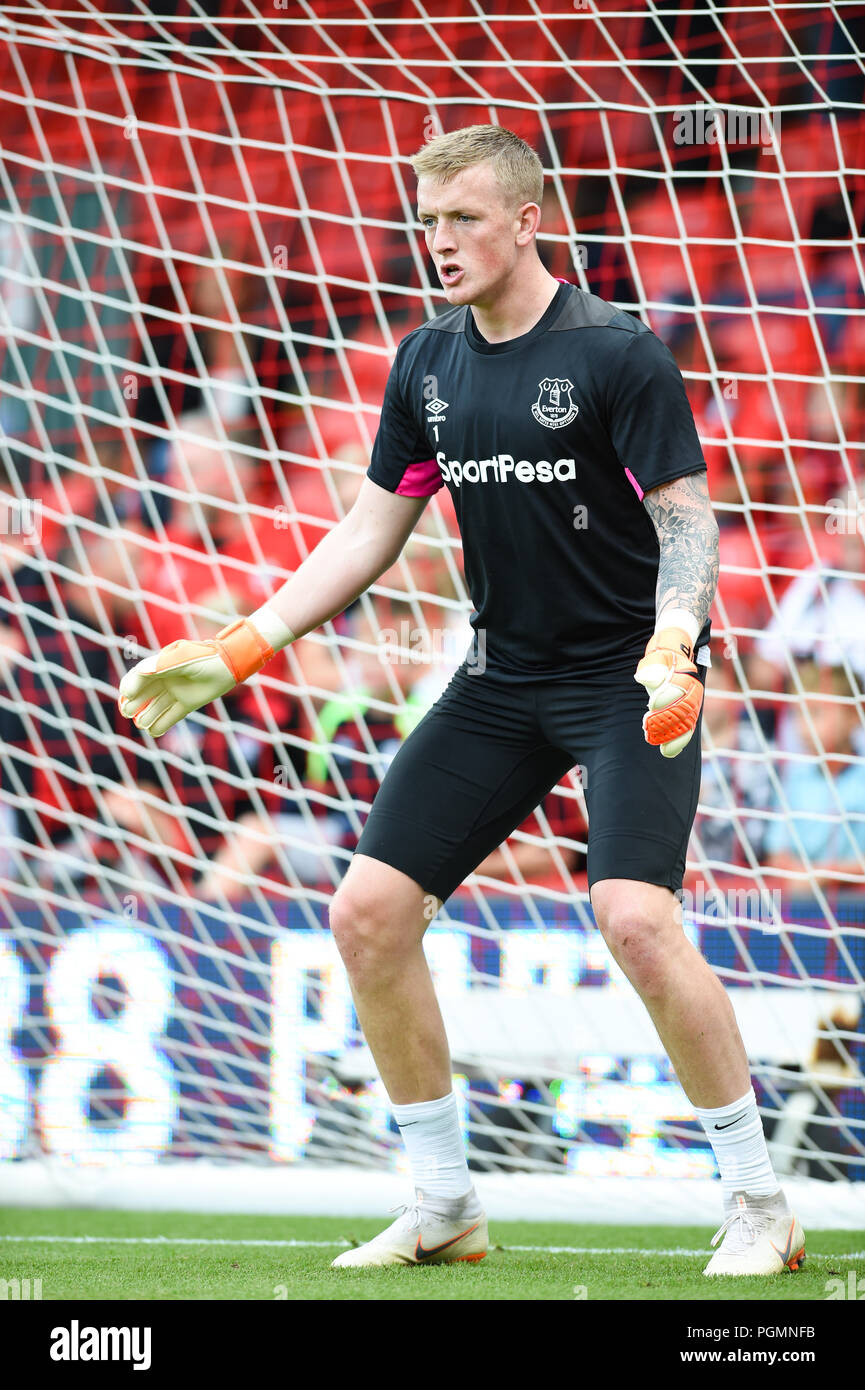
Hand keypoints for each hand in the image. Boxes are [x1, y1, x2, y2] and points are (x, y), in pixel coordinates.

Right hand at [118, 618, 272, 737]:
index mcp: (160, 665)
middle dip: (133, 704)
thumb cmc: (204, 657)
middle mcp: (165, 679)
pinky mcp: (187, 704)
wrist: (228, 665)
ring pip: (155, 707)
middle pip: (143, 694)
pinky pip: (171, 716)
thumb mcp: (182, 658)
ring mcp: (176, 692)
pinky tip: (153, 732)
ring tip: (141, 724)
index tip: (128, 695)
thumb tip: (140, 672)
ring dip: (146, 717)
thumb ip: (162, 665)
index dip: (130, 687)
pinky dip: (161, 725)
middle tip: (128, 713)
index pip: (138, 677)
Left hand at [634, 626, 703, 757]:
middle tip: (647, 728)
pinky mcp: (689, 716)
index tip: (651, 706)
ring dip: (670, 735)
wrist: (675, 662)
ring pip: (686, 724)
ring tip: (655, 741)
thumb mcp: (656, 659)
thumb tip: (644, 678)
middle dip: (664, 721)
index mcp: (686, 675)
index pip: (677, 689)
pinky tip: (668, 752)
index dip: (664, 698)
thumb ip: (652, 669)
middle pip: (682, 710)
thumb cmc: (662, 660)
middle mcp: (693, 692)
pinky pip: (687, 731)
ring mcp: (693, 705)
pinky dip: (678, 742)